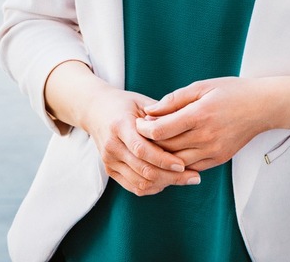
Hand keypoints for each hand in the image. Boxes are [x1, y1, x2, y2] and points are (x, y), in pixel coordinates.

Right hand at [44, 61, 200, 195]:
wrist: (95, 110)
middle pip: (143, 170)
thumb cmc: (125, 104)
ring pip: (140, 183)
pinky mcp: (110, 171)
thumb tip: (187, 128)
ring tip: (186, 179)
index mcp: (119, 126)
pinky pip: (134, 187)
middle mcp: (111, 146)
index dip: (164, 159)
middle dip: (171, 176)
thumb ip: (162, 115)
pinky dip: (154, 187)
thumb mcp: (142, 102)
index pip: (142, 150)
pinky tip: (169, 180)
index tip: (184, 164)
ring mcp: (109, 161)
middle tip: (194, 177)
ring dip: (165, 184)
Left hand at [135, 77, 272, 171]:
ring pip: (176, 162)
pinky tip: (171, 153)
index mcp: (200, 115)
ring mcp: (213, 151)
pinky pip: (190, 167)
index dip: (144, 128)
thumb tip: (149, 112)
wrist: (262, 107)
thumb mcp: (201, 86)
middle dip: (149, 143)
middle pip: (165, 149)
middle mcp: (206, 137)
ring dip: (161, 156)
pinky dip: (177, 163)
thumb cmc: (231, 92)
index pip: (161, 131)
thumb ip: (174, 100)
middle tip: (140, 134)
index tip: (139, 122)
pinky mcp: (218, 160)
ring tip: (153, 145)